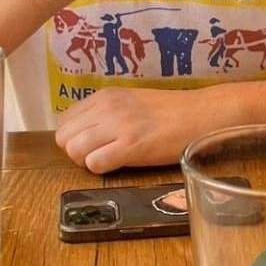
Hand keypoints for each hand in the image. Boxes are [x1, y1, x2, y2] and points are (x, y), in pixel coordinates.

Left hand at [55, 87, 212, 172]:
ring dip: (86, 161)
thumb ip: (105, 112)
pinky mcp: (131, 146)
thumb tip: (84, 132)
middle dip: (76, 151)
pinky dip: (101, 169)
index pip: (64, 120)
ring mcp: (118, 126)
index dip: (74, 137)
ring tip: (109, 160)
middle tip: (98, 155)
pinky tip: (119, 164)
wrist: (201, 114)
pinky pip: (95, 163)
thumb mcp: (130, 101)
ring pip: (74, 150)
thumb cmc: (170, 111)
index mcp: (104, 96)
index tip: (91, 144)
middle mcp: (106, 107)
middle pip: (64, 137)